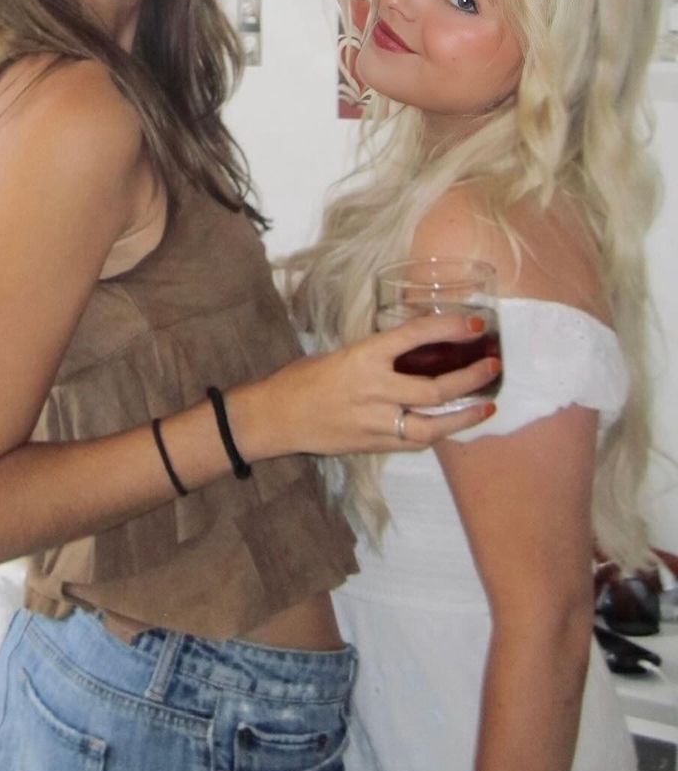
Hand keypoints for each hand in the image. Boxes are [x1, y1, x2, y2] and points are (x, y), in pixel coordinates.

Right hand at [244, 312, 498, 459]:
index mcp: (362, 356)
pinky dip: (437, 432)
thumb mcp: (341, 354)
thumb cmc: (303, 378)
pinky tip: (453, 425)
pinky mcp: (373, 445)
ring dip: (465, 416)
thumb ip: (376, 355)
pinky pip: (414, 441)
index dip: (448, 329)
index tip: (474, 326)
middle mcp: (373, 389)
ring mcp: (374, 422)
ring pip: (432, 425)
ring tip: (488, 405)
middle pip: (434, 388)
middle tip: (493, 365)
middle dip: (470, 377)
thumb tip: (413, 349)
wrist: (277, 417)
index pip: (414, 336)